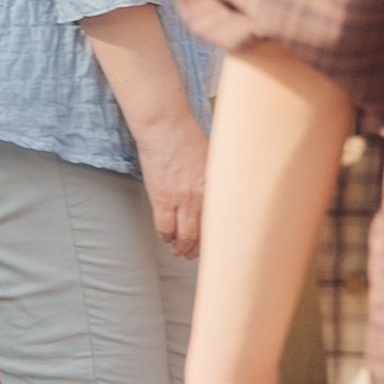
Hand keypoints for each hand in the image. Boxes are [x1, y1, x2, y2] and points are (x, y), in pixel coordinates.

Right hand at [126, 105, 207, 256]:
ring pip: (183, 236)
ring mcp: (181, 200)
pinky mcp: (161, 198)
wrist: (166, 128)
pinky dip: (165, 236)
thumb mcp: (214, 161)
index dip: (217, 240)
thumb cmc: (189, 138)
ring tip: (178, 251)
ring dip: (181, 247)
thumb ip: (217, 182)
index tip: (214, 246)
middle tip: (193, 254)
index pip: (221, 225)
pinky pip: (164, 227)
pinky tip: (166, 238)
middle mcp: (201, 199)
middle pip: (202, 235)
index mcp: (216, 190)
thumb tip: (222, 195)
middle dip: (197, 249)